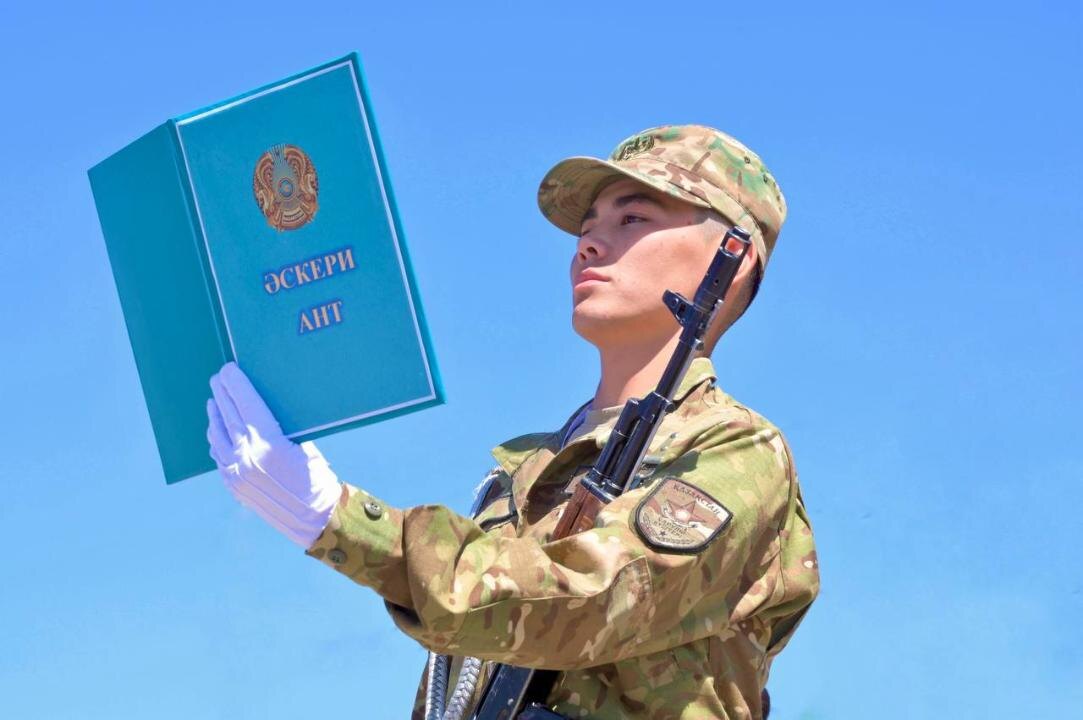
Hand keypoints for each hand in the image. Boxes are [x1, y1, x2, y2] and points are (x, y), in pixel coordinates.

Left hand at [206, 361, 341, 547]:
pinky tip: (217, 430)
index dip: (236, 384)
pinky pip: (219, 456)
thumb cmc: (318, 479)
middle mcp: (247, 457)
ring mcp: (236, 473)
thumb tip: (261, 410)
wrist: (316, 520)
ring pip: (218, 435)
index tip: (229, 369)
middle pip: (229, 416)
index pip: (246, 404)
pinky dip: (217, 439)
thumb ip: (279, 430)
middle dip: (223, 394)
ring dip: (216, 415)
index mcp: (268, 444)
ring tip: (214, 401)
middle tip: (218, 378)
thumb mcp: (304, 446)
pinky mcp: (233, 486)